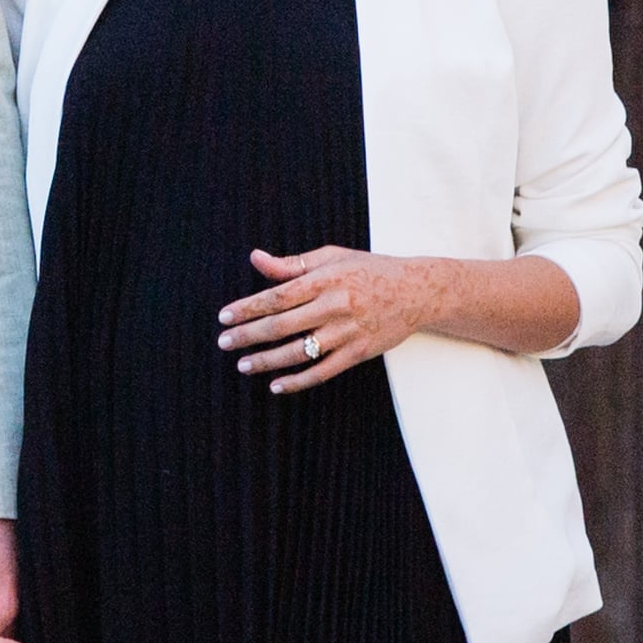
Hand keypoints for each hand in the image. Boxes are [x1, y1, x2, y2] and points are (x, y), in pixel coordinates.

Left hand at [217, 246, 428, 392]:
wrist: (418, 291)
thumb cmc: (370, 269)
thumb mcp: (333, 257)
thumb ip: (292, 263)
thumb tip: (256, 258)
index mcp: (326, 279)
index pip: (277, 296)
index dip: (247, 308)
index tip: (223, 317)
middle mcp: (335, 306)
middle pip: (282, 325)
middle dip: (248, 336)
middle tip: (223, 343)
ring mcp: (347, 332)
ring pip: (299, 352)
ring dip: (267, 361)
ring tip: (243, 365)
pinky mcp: (358, 352)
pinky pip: (322, 372)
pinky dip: (297, 381)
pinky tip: (276, 385)